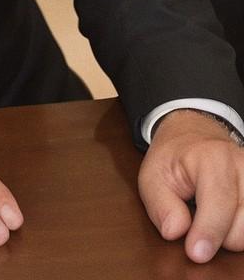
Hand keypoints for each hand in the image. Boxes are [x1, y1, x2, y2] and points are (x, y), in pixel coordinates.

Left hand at [138, 109, 243, 262]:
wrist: (194, 134)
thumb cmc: (173, 158)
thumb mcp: (152, 177)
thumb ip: (160, 206)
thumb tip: (175, 232)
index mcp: (212, 158)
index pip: (219, 203)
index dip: (208, 232)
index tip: (196, 253)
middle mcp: (243, 166)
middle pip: (240, 228)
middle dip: (216, 235)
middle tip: (197, 215)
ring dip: (231, 234)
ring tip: (212, 214)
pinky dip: (240, 229)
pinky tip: (227, 217)